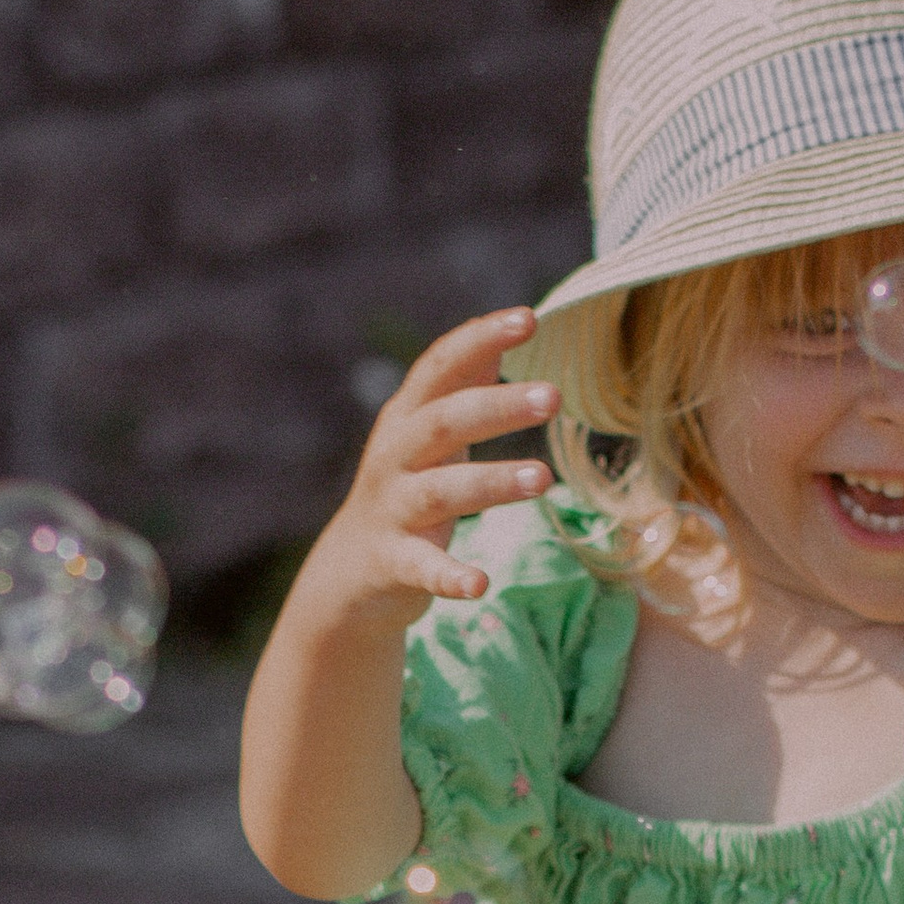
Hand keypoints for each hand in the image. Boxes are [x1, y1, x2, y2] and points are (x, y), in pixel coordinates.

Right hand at [308, 309, 554, 625]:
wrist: (349, 574)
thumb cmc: (404, 490)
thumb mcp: (427, 433)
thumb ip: (461, 387)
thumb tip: (503, 334)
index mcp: (407, 417)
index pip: (440, 366)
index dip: (480, 338)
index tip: (529, 319)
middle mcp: (394, 455)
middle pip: (444, 422)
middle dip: (496, 406)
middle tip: (554, 396)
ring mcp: (392, 509)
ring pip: (441, 491)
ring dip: (491, 482)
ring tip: (542, 478)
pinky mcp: (392, 563)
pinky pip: (423, 569)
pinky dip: (451, 577)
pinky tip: (481, 584)